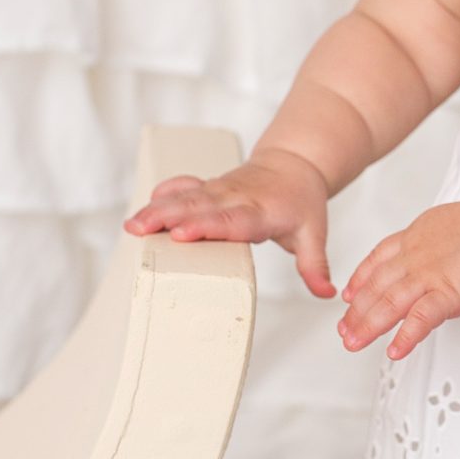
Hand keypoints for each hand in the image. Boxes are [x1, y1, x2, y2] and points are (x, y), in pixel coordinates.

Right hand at [122, 150, 335, 299]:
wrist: (294, 165)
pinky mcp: (208, 188)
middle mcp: (235, 198)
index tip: (183, 234)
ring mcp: (218, 191)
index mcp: (260, 211)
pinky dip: (166, 193)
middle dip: (168, 217)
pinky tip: (146, 201)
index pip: (231, 220)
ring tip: (132, 225)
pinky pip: (184, 187)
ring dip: (157, 209)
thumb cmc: (301, 201)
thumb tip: (327, 293)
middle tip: (140, 230)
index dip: (207, 226)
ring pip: (185, 198)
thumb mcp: (313, 233)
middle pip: (198, 207)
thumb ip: (315, 265)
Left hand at [337, 194, 459, 361]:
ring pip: (388, 303)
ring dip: (368, 326)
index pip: (377, 260)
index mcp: (415, 238)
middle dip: (356, 311)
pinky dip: (405, 337)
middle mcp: (415, 256)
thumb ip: (436, 249)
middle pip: (376, 286)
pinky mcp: (448, 292)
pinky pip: (420, 319)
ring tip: (355, 343)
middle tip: (345, 330)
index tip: (349, 294)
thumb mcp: (451, 227)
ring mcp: (429, 275)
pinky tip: (395, 351)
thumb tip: (434, 269)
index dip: (360, 280)